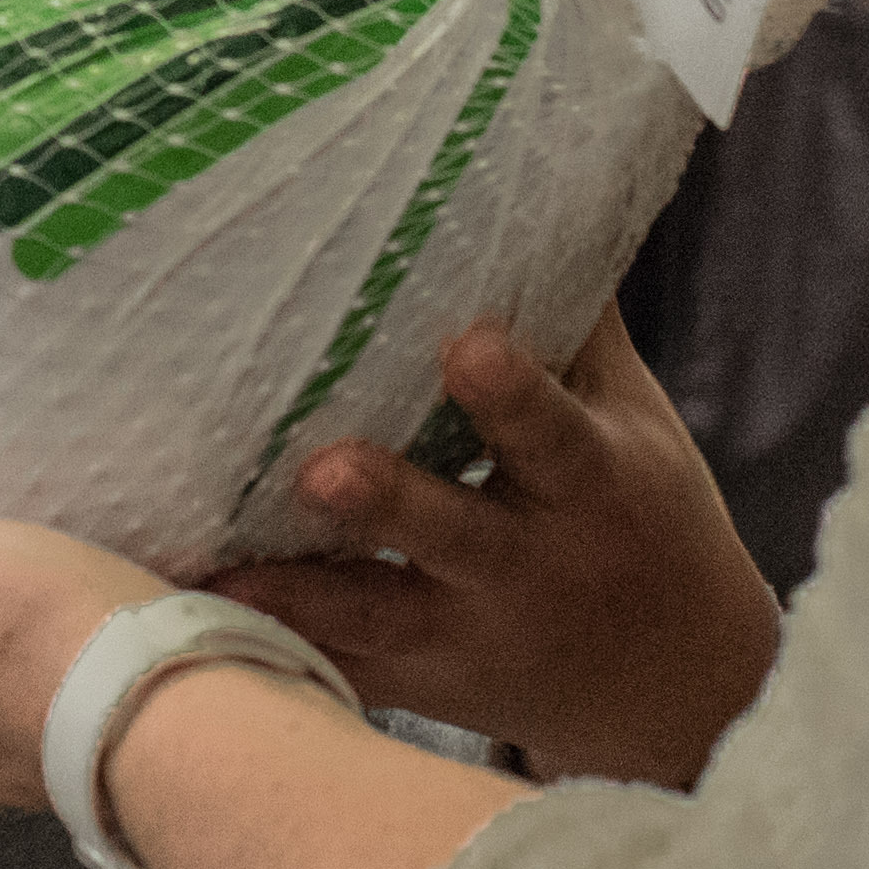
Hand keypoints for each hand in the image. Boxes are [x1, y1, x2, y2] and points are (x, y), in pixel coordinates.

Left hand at [0, 507, 163, 820]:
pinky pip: (116, 722)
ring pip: (54, 724)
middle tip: (45, 611)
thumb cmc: (44, 631)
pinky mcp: (146, 772)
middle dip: (14, 675)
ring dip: (72, 682)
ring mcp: (77, 786)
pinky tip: (150, 647)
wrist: (182, 700)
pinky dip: (123, 689)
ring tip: (102, 621)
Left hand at [213, 309, 778, 789]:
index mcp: (590, 486)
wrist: (676, 686)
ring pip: (374, 615)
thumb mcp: (632, 416)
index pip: (552, 433)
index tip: (469, 345)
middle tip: (320, 467)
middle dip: (389, 503)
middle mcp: (527, 566)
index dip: (511, 394)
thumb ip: (575, 319)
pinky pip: (331, 672)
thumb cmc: (642, 511)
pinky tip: (193, 619)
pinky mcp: (415, 686)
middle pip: (452, 534)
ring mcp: (465, 636)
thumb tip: (535, 181)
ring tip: (222, 565)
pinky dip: (269, 649)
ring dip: (299, 590)